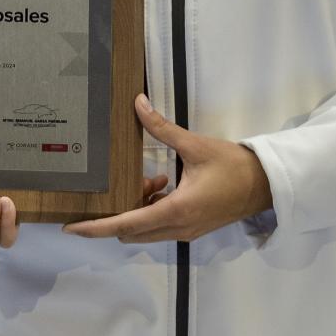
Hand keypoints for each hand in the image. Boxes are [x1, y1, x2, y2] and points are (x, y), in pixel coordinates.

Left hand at [62, 95, 271, 243]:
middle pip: (131, 230)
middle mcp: (177, 228)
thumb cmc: (232, 166)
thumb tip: (138, 104)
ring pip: (145, 229)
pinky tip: (161, 183)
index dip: (95, 227)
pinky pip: (161, 225)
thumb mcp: (194, 145)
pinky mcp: (192, 228)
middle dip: (116, 212)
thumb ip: (162, 128)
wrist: (264, 185)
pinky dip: (152, 208)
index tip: (71, 228)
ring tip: (146, 178)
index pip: (125, 224)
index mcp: (175, 211)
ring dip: (137, 208)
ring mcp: (185, 232)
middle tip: (114, 186)